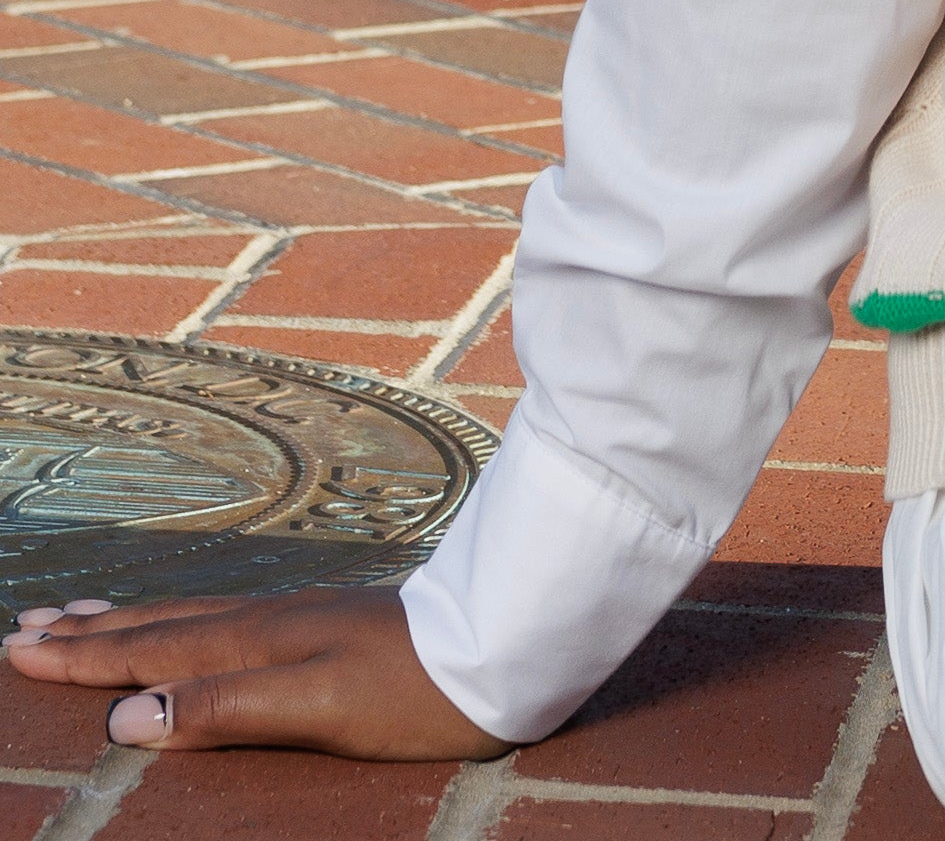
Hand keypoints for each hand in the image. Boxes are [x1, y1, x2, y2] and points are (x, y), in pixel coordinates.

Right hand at [2, 585, 499, 759]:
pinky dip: (186, 620)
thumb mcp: (317, 709)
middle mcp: (269, 622)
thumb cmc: (417, 691)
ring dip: (132, 619)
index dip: (85, 657)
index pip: (151, 651)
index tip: (19, 651)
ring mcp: (298, 619)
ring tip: (85, 615)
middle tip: (26, 627)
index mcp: (257, 643)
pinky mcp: (325, 626)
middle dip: (92, 632)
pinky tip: (193, 623)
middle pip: (162, 626)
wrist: (507, 644)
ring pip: (193, 616)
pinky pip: (228, 619)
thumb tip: (126, 718)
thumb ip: (224, 707)